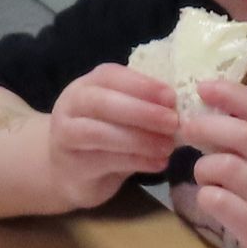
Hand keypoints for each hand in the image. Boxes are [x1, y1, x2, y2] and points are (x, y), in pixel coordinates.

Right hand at [39, 64, 184, 209]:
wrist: (67, 171)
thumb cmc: (102, 135)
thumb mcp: (119, 114)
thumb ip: (143, 106)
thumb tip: (180, 107)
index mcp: (87, 85)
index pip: (110, 76)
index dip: (141, 85)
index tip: (171, 97)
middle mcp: (71, 106)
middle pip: (102, 103)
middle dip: (141, 111)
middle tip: (173, 122)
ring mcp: (66, 136)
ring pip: (100, 134)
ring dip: (139, 139)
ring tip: (168, 147)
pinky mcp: (73, 166)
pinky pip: (105, 161)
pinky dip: (136, 162)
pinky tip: (158, 163)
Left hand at [176, 80, 246, 247]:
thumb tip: (214, 103)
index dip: (232, 96)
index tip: (203, 87)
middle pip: (246, 136)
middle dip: (210, 127)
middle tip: (187, 128)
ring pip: (228, 167)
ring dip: (205, 168)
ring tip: (205, 176)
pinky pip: (221, 202)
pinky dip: (206, 196)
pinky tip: (210, 199)